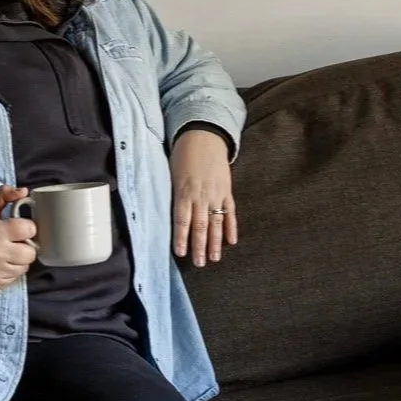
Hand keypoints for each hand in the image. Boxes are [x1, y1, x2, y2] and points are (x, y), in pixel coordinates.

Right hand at [0, 185, 36, 291]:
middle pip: (30, 253)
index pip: (30, 230)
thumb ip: (5, 194)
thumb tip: (24, 191)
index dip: (26, 227)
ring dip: (19, 260)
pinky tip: (1, 263)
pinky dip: (10, 271)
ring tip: (7, 252)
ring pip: (24, 267)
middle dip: (25, 246)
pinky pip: (14, 279)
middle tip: (15, 242)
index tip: (19, 228)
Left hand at [170, 128, 237, 267]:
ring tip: (214, 259)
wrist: (204, 137)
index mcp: (184, 191)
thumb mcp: (172, 175)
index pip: (181, 219)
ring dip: (215, 242)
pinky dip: (232, 227)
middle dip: (199, 246)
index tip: (180, 253)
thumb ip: (173, 195)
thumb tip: (168, 216)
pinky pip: (231, 211)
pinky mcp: (227, 190)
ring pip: (216, 222)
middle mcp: (201, 195)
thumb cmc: (183, 156)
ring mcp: (216, 194)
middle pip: (200, 225)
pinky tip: (232, 241)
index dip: (181, 237)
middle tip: (200, 263)